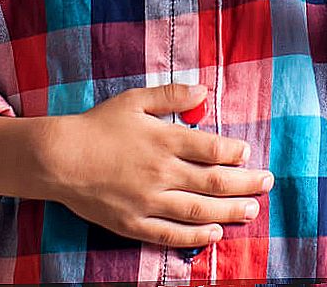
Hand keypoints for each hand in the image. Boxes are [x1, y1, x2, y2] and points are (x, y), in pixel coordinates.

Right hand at [37, 83, 272, 248]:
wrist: (59, 158)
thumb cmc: (96, 125)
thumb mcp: (134, 100)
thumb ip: (171, 95)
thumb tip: (204, 91)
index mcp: (163, 139)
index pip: (212, 149)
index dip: (236, 153)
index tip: (248, 154)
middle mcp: (161, 172)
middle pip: (214, 181)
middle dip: (246, 183)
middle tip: (267, 184)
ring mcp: (148, 201)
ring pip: (199, 210)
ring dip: (230, 211)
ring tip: (251, 211)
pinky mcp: (134, 223)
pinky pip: (172, 234)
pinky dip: (197, 236)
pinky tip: (215, 233)